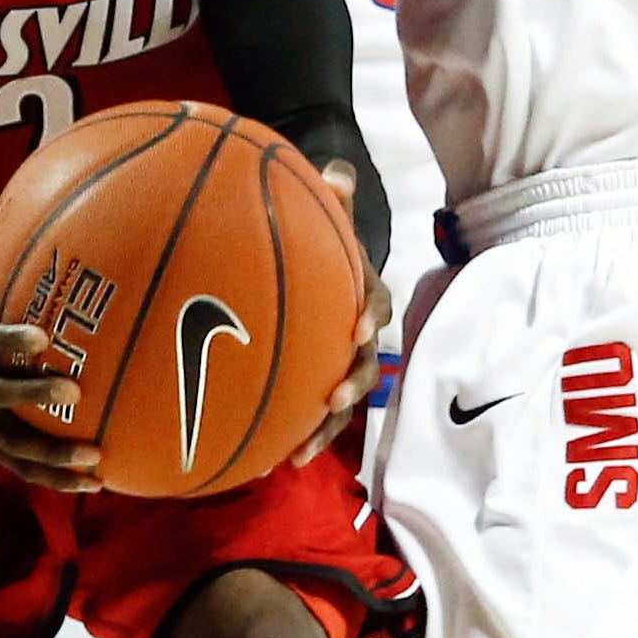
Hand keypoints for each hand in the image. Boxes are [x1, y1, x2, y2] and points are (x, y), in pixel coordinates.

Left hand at [290, 159, 387, 465]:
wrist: (323, 254)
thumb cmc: (324, 232)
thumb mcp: (330, 205)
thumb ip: (335, 190)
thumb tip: (336, 174)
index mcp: (363, 291)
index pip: (375, 303)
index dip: (369, 314)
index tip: (358, 327)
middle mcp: (357, 333)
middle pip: (363, 364)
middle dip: (351, 384)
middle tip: (334, 398)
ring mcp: (338, 361)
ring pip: (340, 401)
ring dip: (324, 428)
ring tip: (298, 454)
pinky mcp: (316, 381)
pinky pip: (309, 412)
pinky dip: (292, 435)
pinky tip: (262, 463)